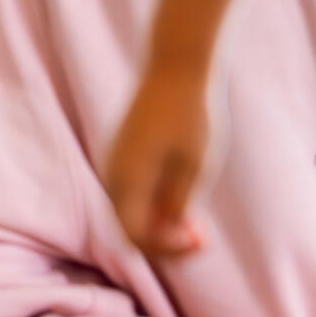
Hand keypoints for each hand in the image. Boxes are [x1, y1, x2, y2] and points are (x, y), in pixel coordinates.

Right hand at [100, 61, 211, 256]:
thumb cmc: (190, 114)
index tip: (201, 242)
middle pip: (128, 227)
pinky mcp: (124, 154)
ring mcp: (116, 162)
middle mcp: (113, 173)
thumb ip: (178, 204)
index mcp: (127, 179)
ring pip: (129, 211)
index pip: (134, 235)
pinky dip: (154, 205)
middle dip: (163, 241)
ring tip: (197, 224)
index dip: (167, 249)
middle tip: (203, 238)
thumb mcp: (194, 166)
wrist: (175, 67)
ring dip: (159, 225)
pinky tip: (185, 201)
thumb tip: (169, 231)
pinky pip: (132, 192)